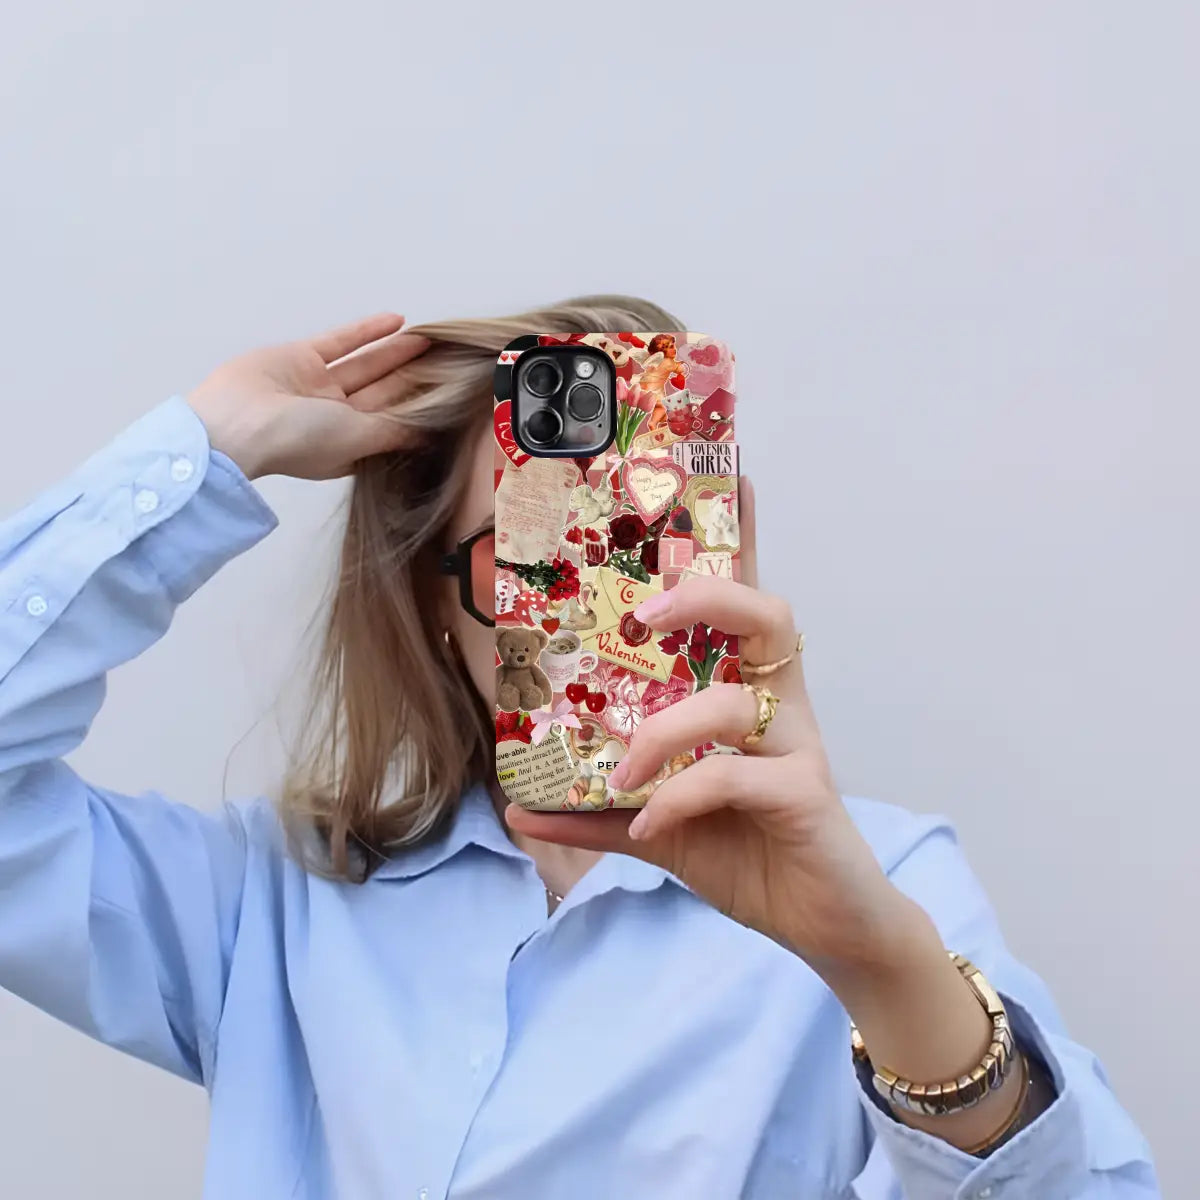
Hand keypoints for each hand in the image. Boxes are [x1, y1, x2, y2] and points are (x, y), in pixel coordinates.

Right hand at [187, 313, 428, 479]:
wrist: (234, 422)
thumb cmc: (295, 441)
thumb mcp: (357, 439)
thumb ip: (394, 432)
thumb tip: (431, 434)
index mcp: (351, 446)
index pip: (395, 423)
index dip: (422, 408)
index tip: (453, 394)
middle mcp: (336, 419)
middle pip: (385, 393)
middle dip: (415, 377)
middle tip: (449, 359)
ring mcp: (318, 388)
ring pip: (368, 366)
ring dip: (397, 352)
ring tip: (430, 338)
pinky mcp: (302, 359)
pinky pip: (342, 343)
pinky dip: (367, 332)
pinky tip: (397, 321)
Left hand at [507, 480, 925, 973]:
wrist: (824, 925)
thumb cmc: (747, 853)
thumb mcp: (659, 825)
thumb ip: (595, 812)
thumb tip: (515, 811)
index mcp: (746, 694)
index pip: (743, 603)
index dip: (742, 538)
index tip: (730, 476)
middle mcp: (779, 706)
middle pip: (767, 614)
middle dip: (709, 593)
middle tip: (648, 612)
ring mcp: (798, 749)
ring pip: (736, 703)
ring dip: (665, 734)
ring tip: (620, 773)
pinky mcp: (805, 797)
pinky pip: (737, 777)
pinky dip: (683, 796)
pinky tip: (652, 824)